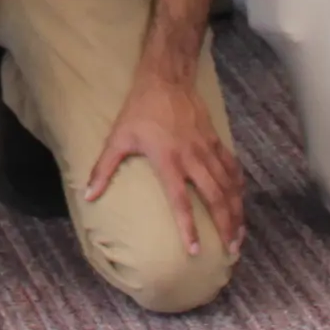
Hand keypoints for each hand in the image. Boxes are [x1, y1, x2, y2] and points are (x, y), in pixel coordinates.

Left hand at [87, 61, 242, 256]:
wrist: (166, 78)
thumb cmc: (139, 110)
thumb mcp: (118, 138)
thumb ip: (104, 169)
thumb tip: (88, 196)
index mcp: (168, 161)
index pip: (180, 201)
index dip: (188, 227)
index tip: (195, 251)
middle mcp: (192, 158)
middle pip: (215, 198)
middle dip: (225, 225)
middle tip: (231, 250)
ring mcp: (207, 149)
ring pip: (228, 186)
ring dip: (236, 211)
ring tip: (239, 235)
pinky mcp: (216, 140)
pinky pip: (232, 167)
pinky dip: (238, 186)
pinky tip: (241, 201)